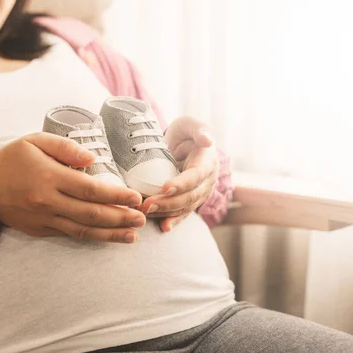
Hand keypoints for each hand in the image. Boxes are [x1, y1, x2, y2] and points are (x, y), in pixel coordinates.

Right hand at [0, 132, 145, 242]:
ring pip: (83, 230)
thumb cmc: (11, 160)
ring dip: (111, 234)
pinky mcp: (40, 230)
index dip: (117, 195)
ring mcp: (44, 219)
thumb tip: (93, 159)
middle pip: (92, 213)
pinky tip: (107, 237)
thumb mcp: (34, 141)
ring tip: (132, 236)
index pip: (91, 189)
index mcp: (49, 176)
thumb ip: (65, 147)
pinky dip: (91, 237)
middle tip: (142, 219)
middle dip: (121, 217)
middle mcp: (48, 201)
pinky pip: (70, 234)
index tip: (136, 198)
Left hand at [139, 117, 217, 231]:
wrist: (187, 144)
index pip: (195, 176)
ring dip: (165, 213)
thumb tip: (207, 140)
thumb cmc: (186, 132)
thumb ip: (199, 130)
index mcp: (207, 162)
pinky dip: (173, 221)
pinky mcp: (190, 201)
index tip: (164, 188)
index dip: (181, 184)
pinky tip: (163, 228)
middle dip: (168, 203)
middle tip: (146, 205)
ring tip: (145, 213)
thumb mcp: (191, 125)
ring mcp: (200, 193)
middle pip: (189, 196)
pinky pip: (183, 214)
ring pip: (184, 207)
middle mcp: (206, 181)